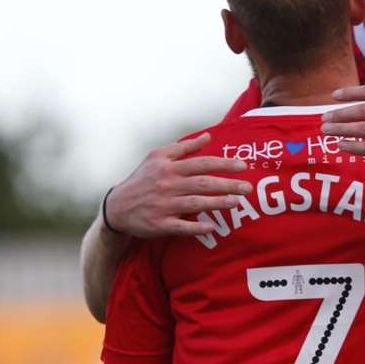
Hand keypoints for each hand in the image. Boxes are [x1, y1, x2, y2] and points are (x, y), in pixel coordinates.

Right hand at [105, 132, 252, 237]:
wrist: (117, 206)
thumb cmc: (142, 179)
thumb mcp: (157, 157)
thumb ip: (184, 148)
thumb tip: (208, 136)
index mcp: (169, 167)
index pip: (201, 163)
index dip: (223, 164)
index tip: (243, 166)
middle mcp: (168, 185)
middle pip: (202, 183)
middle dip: (227, 185)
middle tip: (248, 188)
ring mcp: (163, 206)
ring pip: (195, 203)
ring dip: (217, 203)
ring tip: (236, 203)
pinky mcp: (159, 224)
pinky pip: (180, 226)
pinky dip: (196, 227)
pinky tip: (212, 227)